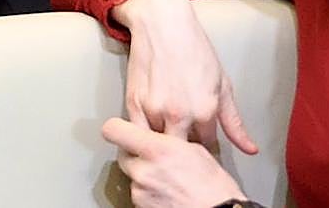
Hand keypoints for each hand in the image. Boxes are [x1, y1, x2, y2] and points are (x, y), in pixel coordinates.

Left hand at [102, 117, 247, 207]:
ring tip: (168, 179)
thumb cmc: (215, 187)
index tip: (122, 129)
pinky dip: (148, 192)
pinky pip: (138, 193)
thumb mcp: (195, 150)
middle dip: (135, 155)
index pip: (114, 130)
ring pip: (131, 175)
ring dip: (143, 175)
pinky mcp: (141, 207)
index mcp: (157, 149)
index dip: (117, 129)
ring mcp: (140, 191)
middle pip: (122, 154)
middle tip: (154, 158)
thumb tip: (158, 135)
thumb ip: (169, 139)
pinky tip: (167, 191)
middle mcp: (144, 170)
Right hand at [112, 0, 257, 153]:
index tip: (200, 136)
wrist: (162, 24)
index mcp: (205, 112)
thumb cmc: (194, 49)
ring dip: (163, 140)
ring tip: (167, 130)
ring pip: (159, 144)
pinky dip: (144, 135)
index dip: (204, 142)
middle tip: (183, 136)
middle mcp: (180, 115)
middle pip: (182, 150)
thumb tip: (251, 150)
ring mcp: (154, 110)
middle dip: (184, 147)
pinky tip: (150, 127)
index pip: (207, 146)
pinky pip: (138, 134)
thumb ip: (234, 122)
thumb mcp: (222, 83)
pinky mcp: (133, 103)